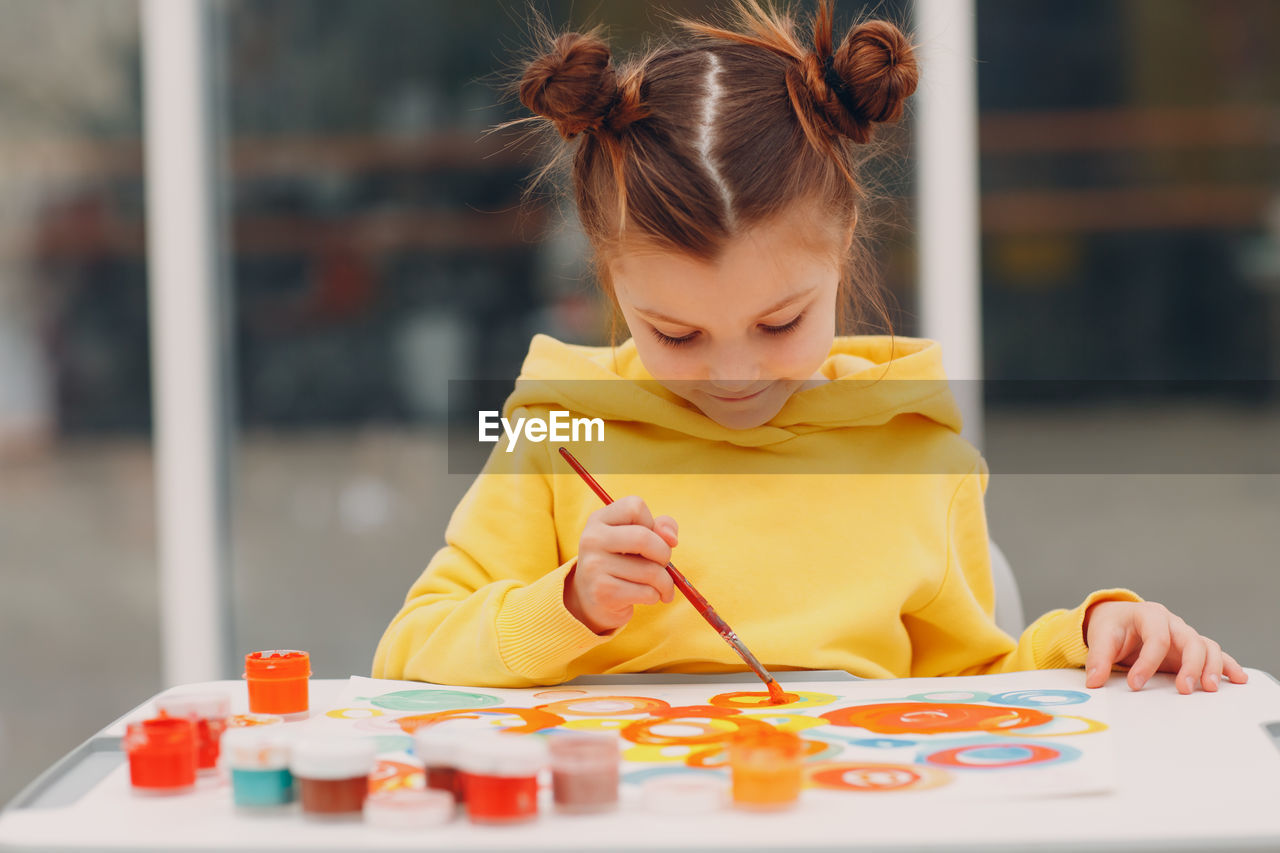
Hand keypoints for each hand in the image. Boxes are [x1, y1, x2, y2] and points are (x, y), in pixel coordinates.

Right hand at [564, 496, 677, 633]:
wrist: (592, 601)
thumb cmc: (622, 563)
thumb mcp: (637, 539)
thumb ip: (660, 527)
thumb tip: (671, 538)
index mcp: (598, 519)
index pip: (635, 507)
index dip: (652, 523)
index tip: (649, 540)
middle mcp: (592, 539)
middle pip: (644, 538)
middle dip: (664, 554)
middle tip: (662, 565)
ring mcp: (594, 566)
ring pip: (650, 571)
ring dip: (665, 582)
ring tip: (661, 587)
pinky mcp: (602, 593)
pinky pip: (647, 592)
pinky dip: (656, 596)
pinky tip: (648, 597)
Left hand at [1083, 600, 1247, 692]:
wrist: (1117, 620)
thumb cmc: (1112, 626)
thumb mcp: (1101, 637)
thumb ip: (1098, 659)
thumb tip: (1094, 681)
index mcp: (1149, 615)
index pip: (1156, 637)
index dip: (1147, 662)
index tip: (1135, 684)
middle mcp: (1172, 624)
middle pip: (1191, 640)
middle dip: (1190, 665)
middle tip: (1184, 689)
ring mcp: (1184, 636)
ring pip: (1206, 647)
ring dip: (1211, 668)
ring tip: (1209, 689)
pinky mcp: (1190, 651)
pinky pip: (1214, 655)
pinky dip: (1227, 665)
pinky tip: (1237, 678)